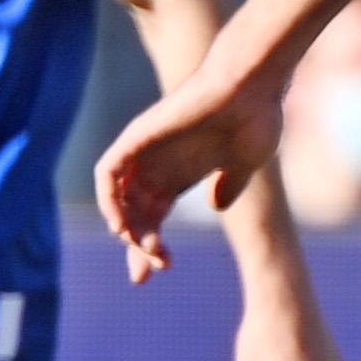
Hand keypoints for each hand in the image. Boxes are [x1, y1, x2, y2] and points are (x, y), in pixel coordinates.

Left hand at [94, 66, 285, 274]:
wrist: (251, 86)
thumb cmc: (254, 118)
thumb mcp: (243, 164)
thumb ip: (228, 185)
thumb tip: (217, 206)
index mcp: (179, 174)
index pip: (152, 216)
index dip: (149, 244)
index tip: (155, 272)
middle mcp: (156, 165)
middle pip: (133, 214)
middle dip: (136, 245)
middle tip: (146, 274)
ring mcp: (143, 152)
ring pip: (118, 198)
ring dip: (125, 227)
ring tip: (143, 250)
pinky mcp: (135, 138)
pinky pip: (107, 172)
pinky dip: (108, 199)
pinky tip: (120, 224)